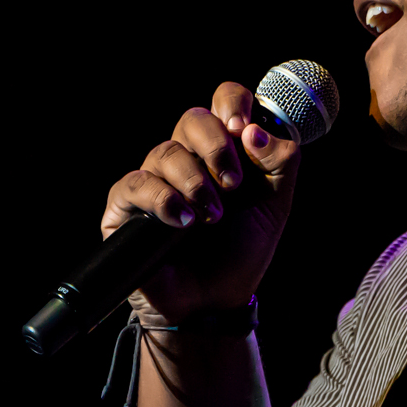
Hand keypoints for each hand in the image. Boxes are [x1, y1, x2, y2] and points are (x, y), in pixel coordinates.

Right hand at [103, 81, 299, 320]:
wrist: (212, 305)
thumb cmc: (240, 254)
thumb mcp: (275, 207)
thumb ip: (280, 163)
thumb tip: (258, 131)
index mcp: (224, 150)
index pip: (224, 101)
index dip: (233, 103)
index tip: (244, 128)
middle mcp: (188, 158)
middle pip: (192, 119)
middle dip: (216, 146)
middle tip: (233, 184)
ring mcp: (155, 179)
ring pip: (166, 151)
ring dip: (196, 182)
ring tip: (212, 217)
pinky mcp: (126, 206)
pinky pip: (138, 184)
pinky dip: (164, 199)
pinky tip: (183, 221)